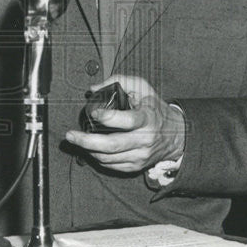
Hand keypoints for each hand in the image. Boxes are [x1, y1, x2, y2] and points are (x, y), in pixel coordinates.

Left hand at [65, 75, 185, 173]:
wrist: (176, 135)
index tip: (94, 113)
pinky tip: (91, 149)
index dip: (108, 117)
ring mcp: (140, 155)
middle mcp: (144, 139)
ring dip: (88, 150)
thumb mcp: (142, 87)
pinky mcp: (136, 166)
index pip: (128, 120)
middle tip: (71, 135)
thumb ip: (118, 80)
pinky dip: (98, 158)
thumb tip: (93, 89)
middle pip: (112, 145)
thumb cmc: (154, 108)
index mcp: (147, 118)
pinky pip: (112, 165)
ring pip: (109, 158)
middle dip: (87, 141)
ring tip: (77, 140)